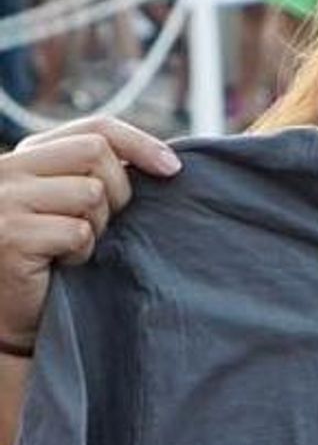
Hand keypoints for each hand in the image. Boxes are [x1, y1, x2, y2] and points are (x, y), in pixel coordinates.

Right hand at [0, 118, 180, 351]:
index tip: (173, 168)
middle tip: (104, 226)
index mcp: (25, 156)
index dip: (140, 143)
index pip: (94, 129)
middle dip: (118, 191)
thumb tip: (166, 160)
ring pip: (90, 192)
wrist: (11, 316)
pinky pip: (77, 231)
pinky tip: (61, 265)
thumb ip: (97, 175)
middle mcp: (6, 170)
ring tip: (72, 247)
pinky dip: (82, 252)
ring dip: (97, 226)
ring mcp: (3, 201)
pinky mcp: (10, 235)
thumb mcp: (73, 205)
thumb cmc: (52, 261)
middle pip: (96, 153)